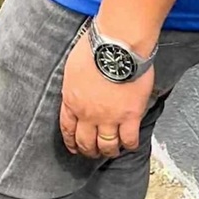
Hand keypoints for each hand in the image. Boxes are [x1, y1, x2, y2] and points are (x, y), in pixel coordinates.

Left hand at [59, 29, 152, 160]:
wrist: (116, 45)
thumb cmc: (94, 48)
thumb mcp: (72, 67)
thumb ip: (73, 85)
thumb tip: (76, 92)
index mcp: (72, 100)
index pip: (67, 127)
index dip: (71, 140)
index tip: (74, 146)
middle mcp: (88, 113)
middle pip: (86, 141)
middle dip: (88, 150)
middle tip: (92, 152)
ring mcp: (110, 118)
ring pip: (107, 146)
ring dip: (108, 151)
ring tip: (111, 150)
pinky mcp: (130, 117)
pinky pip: (129, 140)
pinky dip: (129, 145)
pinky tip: (129, 143)